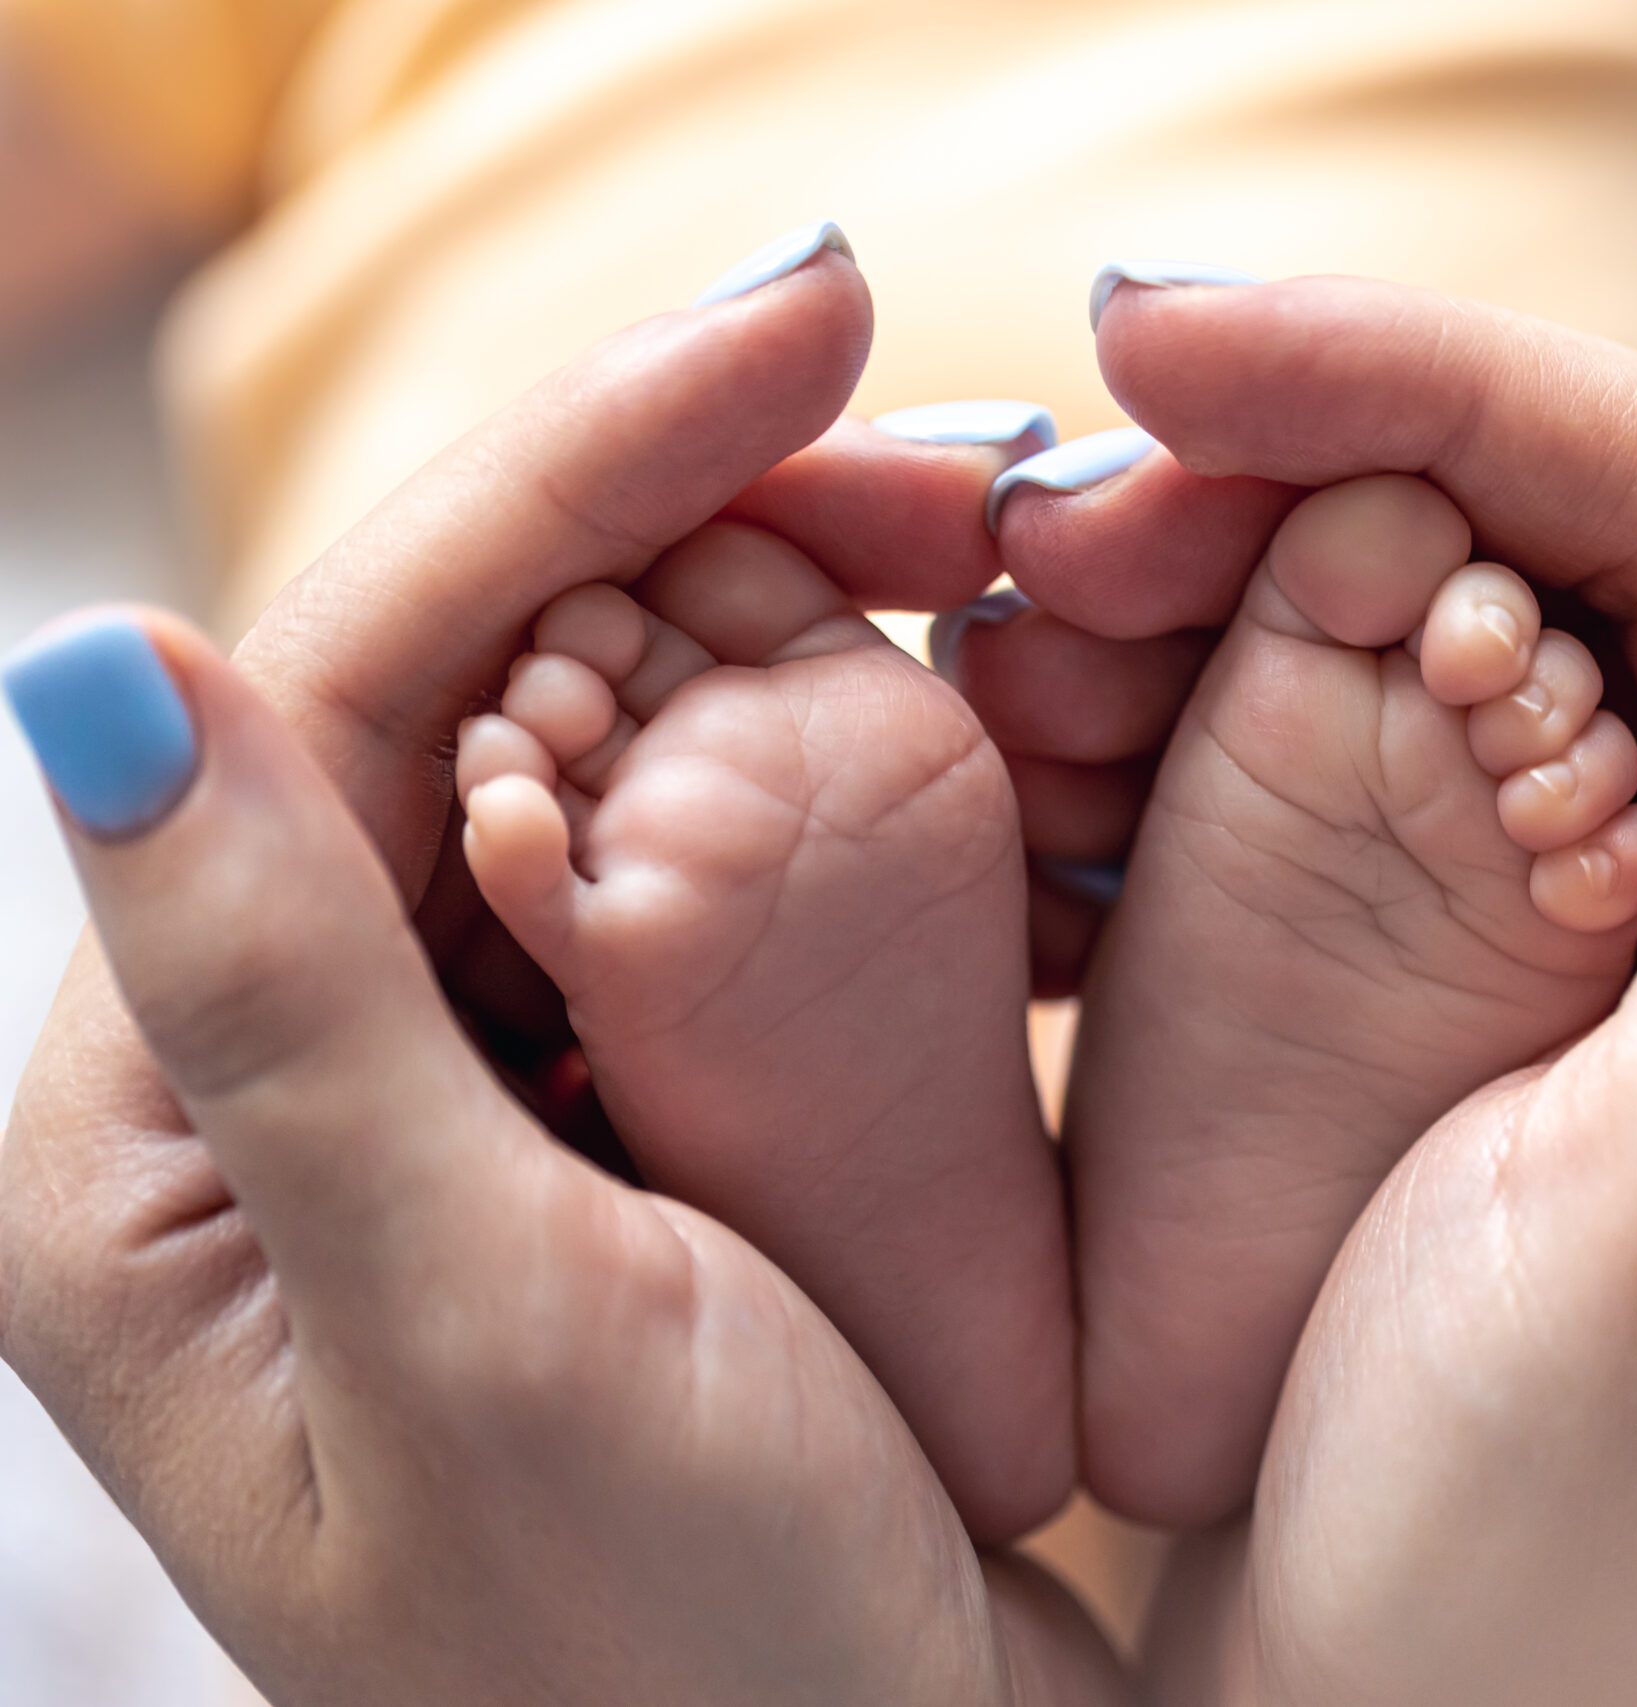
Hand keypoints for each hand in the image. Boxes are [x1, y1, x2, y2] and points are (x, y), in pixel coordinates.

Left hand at [0, 253, 1120, 1704]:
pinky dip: (851, 782)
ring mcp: (487, 1096)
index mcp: (171, 1134)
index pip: (343, 687)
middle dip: (719, 531)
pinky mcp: (640, 1124)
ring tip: (999, 559)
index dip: (576, 471)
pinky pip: (719, 882)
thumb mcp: (482, 1335)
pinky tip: (984, 727)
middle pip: (482, 690)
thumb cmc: (681, 1670)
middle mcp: (302, 1084)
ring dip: (801, 638)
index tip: (803, 323)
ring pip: (616, 762)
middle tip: (972, 461)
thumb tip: (93, 667)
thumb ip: (289, 1008)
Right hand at [932, 277, 1636, 1700]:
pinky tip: (1066, 730)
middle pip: (1594, 559)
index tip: (1177, 345)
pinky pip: (1393, 777)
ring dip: (1234, 599)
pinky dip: (1219, 729)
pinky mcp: (1547, 992)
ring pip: (1471, 640)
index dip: (1458, 388)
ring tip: (1023, 615)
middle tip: (1053, 506)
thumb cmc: (1580, 1569)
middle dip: (1309, 486)